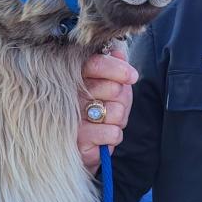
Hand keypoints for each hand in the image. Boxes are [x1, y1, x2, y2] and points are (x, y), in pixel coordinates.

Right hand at [78, 46, 137, 171]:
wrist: (82, 149)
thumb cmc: (98, 115)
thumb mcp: (109, 90)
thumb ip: (114, 70)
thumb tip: (118, 51)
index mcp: (75, 79)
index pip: (95, 64)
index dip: (117, 68)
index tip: (132, 76)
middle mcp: (70, 96)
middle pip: (113, 88)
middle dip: (123, 100)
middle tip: (113, 107)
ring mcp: (72, 118)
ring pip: (117, 112)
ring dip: (119, 120)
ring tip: (106, 123)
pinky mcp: (78, 140)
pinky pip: (113, 132)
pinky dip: (114, 136)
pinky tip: (102, 137)